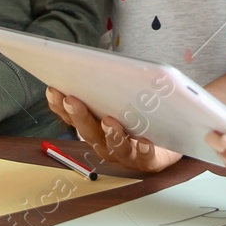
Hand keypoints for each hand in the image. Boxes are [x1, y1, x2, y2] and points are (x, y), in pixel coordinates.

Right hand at [46, 87, 180, 173]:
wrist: (172, 136)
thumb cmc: (140, 114)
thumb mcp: (120, 96)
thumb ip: (105, 85)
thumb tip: (95, 64)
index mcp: (94, 126)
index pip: (71, 117)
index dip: (59, 105)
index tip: (53, 88)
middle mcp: (106, 143)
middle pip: (89, 132)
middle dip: (79, 116)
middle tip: (72, 100)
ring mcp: (127, 154)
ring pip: (115, 147)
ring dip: (110, 135)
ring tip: (109, 122)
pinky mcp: (150, 160)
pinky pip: (146, 158)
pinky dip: (145, 151)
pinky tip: (145, 141)